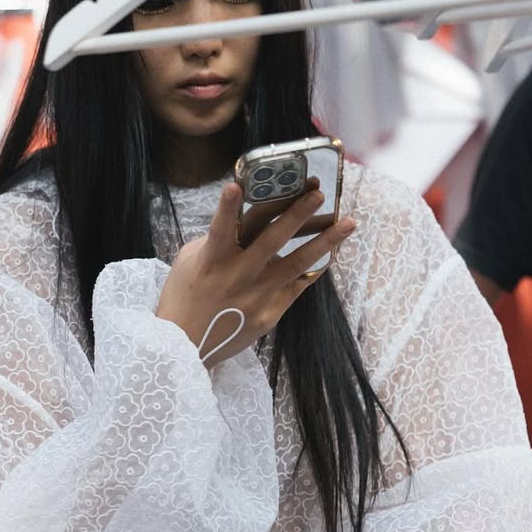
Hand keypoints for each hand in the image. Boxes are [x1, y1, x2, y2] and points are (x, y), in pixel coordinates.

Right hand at [156, 181, 356, 365]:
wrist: (187, 346)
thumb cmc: (184, 297)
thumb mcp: (189, 262)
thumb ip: (215, 238)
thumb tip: (240, 220)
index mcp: (213, 260)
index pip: (221, 228)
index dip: (228, 208)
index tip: (236, 185)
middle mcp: (238, 276)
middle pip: (271, 240)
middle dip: (296, 214)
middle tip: (319, 193)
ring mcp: (257, 296)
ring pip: (295, 263)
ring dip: (324, 241)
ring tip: (347, 223)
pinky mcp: (269, 313)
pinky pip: (297, 286)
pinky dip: (313, 268)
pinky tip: (330, 252)